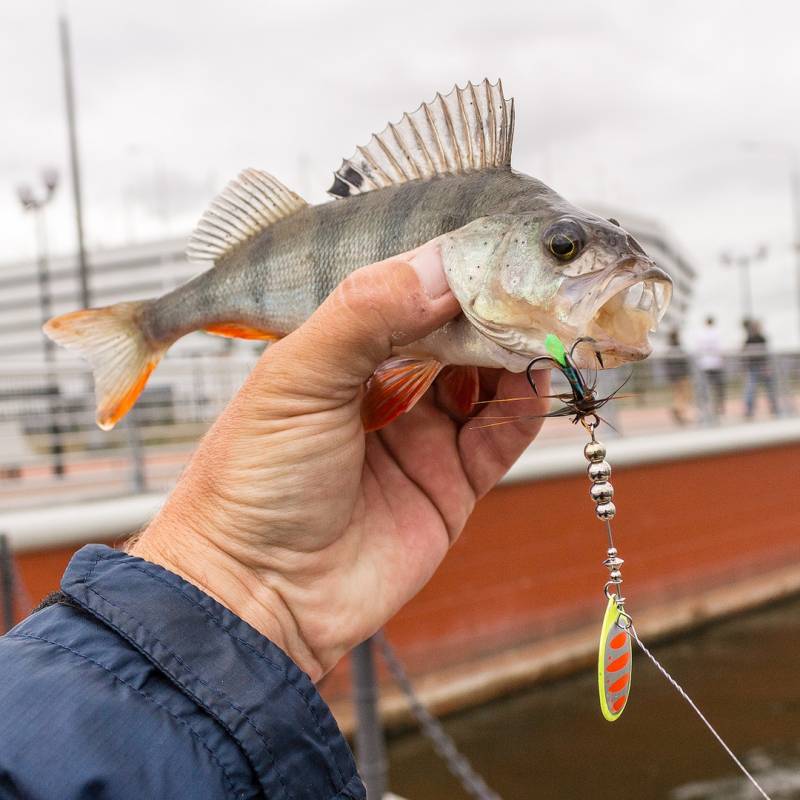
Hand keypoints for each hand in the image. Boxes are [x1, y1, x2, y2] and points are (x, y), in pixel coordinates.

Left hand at [129, 244, 549, 679]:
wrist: (256, 596)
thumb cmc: (254, 479)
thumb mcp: (297, 380)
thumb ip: (363, 315)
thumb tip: (442, 268)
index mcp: (342, 353)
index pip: (410, 297)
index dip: (451, 276)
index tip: (491, 256)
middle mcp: (386, 390)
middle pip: (456, 337)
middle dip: (493, 313)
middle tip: (533, 290)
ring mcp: (422, 437)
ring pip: (486, 381)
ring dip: (516, 355)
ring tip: (541, 331)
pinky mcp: (451, 485)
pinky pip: (500, 437)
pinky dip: (523, 408)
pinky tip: (534, 381)